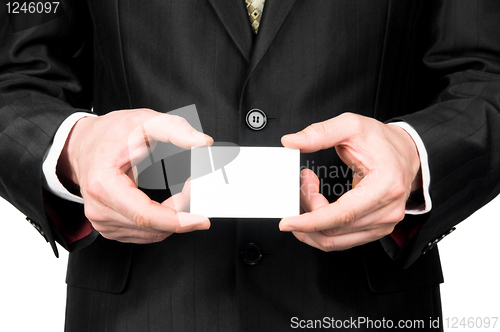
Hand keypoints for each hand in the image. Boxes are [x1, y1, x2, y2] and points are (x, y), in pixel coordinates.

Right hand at [57, 109, 212, 243]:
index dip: (178, 220)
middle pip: (152, 227)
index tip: (201, 219)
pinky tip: (168, 206)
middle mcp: (99, 209)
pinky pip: (145, 234)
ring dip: (173, 219)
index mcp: (103, 185)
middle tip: (194, 189)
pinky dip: (162, 223)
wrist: (82, 144)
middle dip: (182, 213)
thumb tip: (203, 142)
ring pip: (151, 234)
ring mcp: (102, 222)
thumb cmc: (109, 134)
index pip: (146, 216)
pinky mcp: (109, 228)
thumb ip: (175, 129)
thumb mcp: (143, 121)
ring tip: (182, 193)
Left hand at [280, 113, 420, 250]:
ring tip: (307, 194)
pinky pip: (342, 240)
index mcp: (385, 186)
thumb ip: (320, 133)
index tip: (288, 222)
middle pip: (334, 229)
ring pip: (335, 240)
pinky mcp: (376, 229)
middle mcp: (388, 210)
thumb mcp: (351, 126)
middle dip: (307, 213)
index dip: (311, 221)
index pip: (342, 215)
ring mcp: (384, 224)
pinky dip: (322, 228)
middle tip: (301, 187)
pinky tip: (316, 208)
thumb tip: (292, 141)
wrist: (406, 152)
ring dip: (311, 224)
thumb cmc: (382, 141)